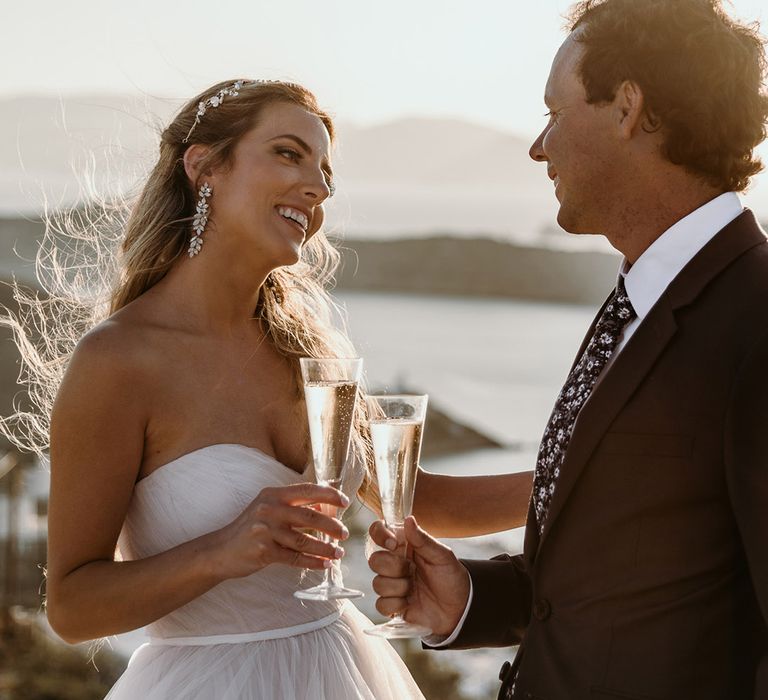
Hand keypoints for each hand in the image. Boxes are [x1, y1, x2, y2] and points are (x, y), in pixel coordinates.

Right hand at [208, 482, 349, 579]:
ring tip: (338, 553)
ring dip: (325, 548)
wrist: (220, 550)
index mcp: (273, 494)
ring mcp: (265, 531)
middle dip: (332, 526)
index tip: (345, 502)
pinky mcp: (263, 552)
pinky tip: (324, 564)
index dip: (329, 496)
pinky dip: (312, 562)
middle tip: (344, 533)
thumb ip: (293, 506)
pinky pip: (294, 558)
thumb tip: (325, 507)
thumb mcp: (268, 508)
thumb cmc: (250, 528)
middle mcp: (269, 509)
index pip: (307, 490)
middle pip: (310, 517)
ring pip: (304, 540)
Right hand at [368, 515, 469, 637]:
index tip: (392, 544)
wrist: (460, 607)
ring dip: (398, 588)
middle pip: (374, 560)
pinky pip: (381, 604)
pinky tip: (409, 603)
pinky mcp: (392, 604)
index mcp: (404, 546)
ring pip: (377, 583)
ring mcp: (392, 584)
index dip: (379, 535)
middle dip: (393, 567)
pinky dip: (396, 605)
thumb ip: (423, 539)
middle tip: (411, 570)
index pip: (378, 533)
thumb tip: (408, 519)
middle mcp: (394, 563)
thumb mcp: (442, 555)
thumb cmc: (451, 576)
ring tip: (414, 589)